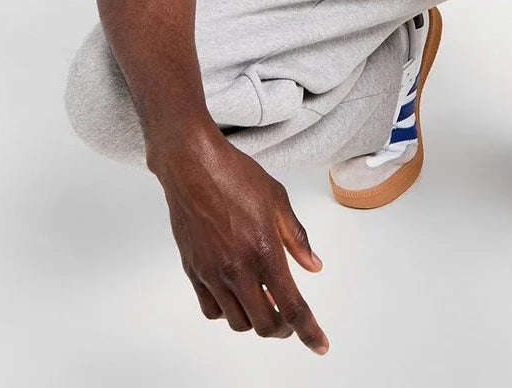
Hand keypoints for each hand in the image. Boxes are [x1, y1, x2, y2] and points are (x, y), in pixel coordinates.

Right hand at [150, 127, 329, 354]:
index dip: (309, 332)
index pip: (292, 307)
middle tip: (292, 320)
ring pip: (237, 322)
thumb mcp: (278, 199)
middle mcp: (237, 269)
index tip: (320, 345)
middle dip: (283, 329)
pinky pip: (211, 310)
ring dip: (256, 320)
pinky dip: (228, 312)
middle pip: (265, 325)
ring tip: (265, 301)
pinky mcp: (193, 271)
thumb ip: (297, 238)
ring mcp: (212, 273)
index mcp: (264, 251)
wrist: (192, 165)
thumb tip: (314, 266)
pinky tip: (237, 295)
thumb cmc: (235, 175)